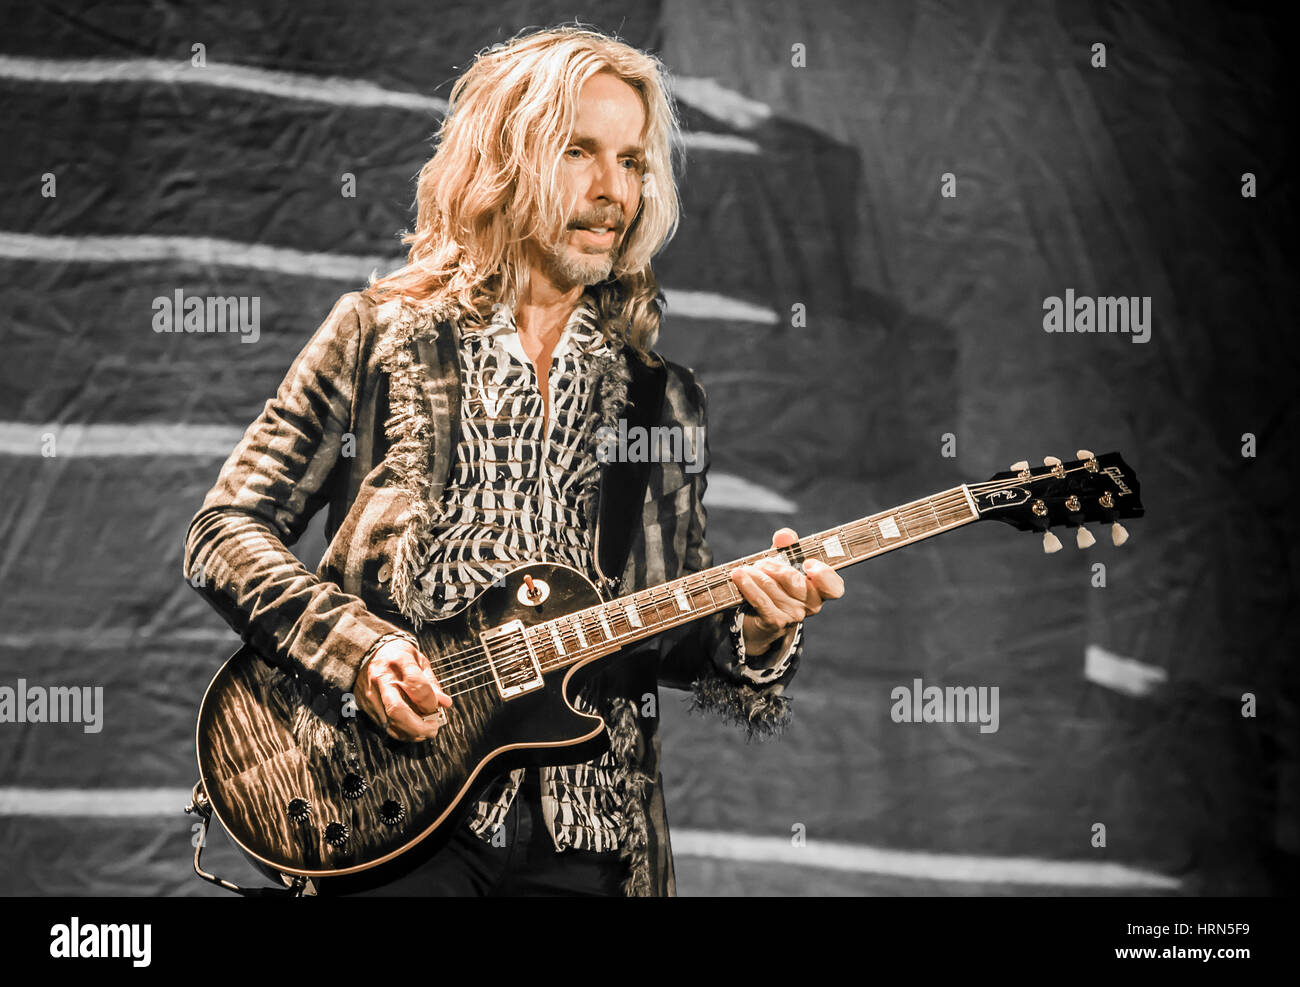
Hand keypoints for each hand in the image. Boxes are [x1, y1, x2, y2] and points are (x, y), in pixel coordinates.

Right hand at [354, 638, 452, 741]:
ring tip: (425, 731)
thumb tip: (444, 703)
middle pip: (397, 710)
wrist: (368, 652)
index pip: (417, 687)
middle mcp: (382, 678)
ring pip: (390, 722)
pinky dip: (400, 732)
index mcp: (399, 661)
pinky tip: (412, 730)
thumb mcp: (419, 660)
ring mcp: (371, 693)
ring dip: (411, 732)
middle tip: (433, 729)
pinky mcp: (365, 705)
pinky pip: (384, 725)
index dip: (430, 703)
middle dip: (419, 726)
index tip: (437, 708)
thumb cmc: (397, 655)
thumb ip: (431, 683)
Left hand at [730, 528, 845, 655]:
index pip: (834, 587)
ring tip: (745, 570)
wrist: (759, 618)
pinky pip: (760, 599)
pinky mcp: (775, 621)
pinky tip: (738, 576)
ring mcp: (794, 615)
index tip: (807, 563)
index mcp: (820, 590)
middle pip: (794, 580)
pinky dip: (747, 585)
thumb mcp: (783, 563)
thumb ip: (787, 546)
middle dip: (774, 566)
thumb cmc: (777, 586)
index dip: (824, 575)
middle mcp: (812, 605)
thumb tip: (785, 536)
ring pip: (772, 587)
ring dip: (755, 574)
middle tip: (761, 562)